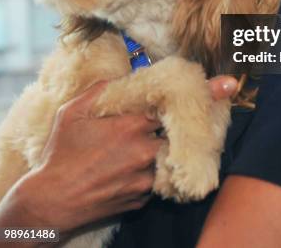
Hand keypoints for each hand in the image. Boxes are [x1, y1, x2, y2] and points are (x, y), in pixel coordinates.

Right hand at [0, 75, 238, 238]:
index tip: (229, 84)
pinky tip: (120, 170)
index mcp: (132, 124)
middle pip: (175, 131)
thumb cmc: (60, 153)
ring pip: (165, 154)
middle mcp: (145, 150)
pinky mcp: (143, 197)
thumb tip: (125, 77)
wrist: (51, 203)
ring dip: (157, 148)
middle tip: (165, 119)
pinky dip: (146, 169)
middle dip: (179, 124)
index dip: (202, 93)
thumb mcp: (74, 112)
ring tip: (124, 151)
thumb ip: (103, 90)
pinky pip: (155, 177)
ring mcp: (146, 177)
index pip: (175, 103)